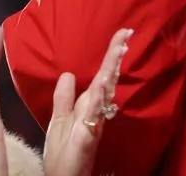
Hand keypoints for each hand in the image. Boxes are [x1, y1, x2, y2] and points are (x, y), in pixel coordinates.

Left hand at [43, 28, 133, 175]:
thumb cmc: (63, 153)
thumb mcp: (59, 120)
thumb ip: (64, 98)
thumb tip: (69, 74)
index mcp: (88, 106)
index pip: (100, 75)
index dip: (110, 56)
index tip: (120, 34)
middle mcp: (95, 111)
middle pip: (107, 78)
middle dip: (114, 56)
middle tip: (126, 33)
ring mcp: (93, 123)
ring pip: (104, 93)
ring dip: (110, 71)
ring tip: (118, 48)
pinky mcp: (87, 137)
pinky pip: (94, 115)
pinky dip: (99, 99)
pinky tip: (102, 84)